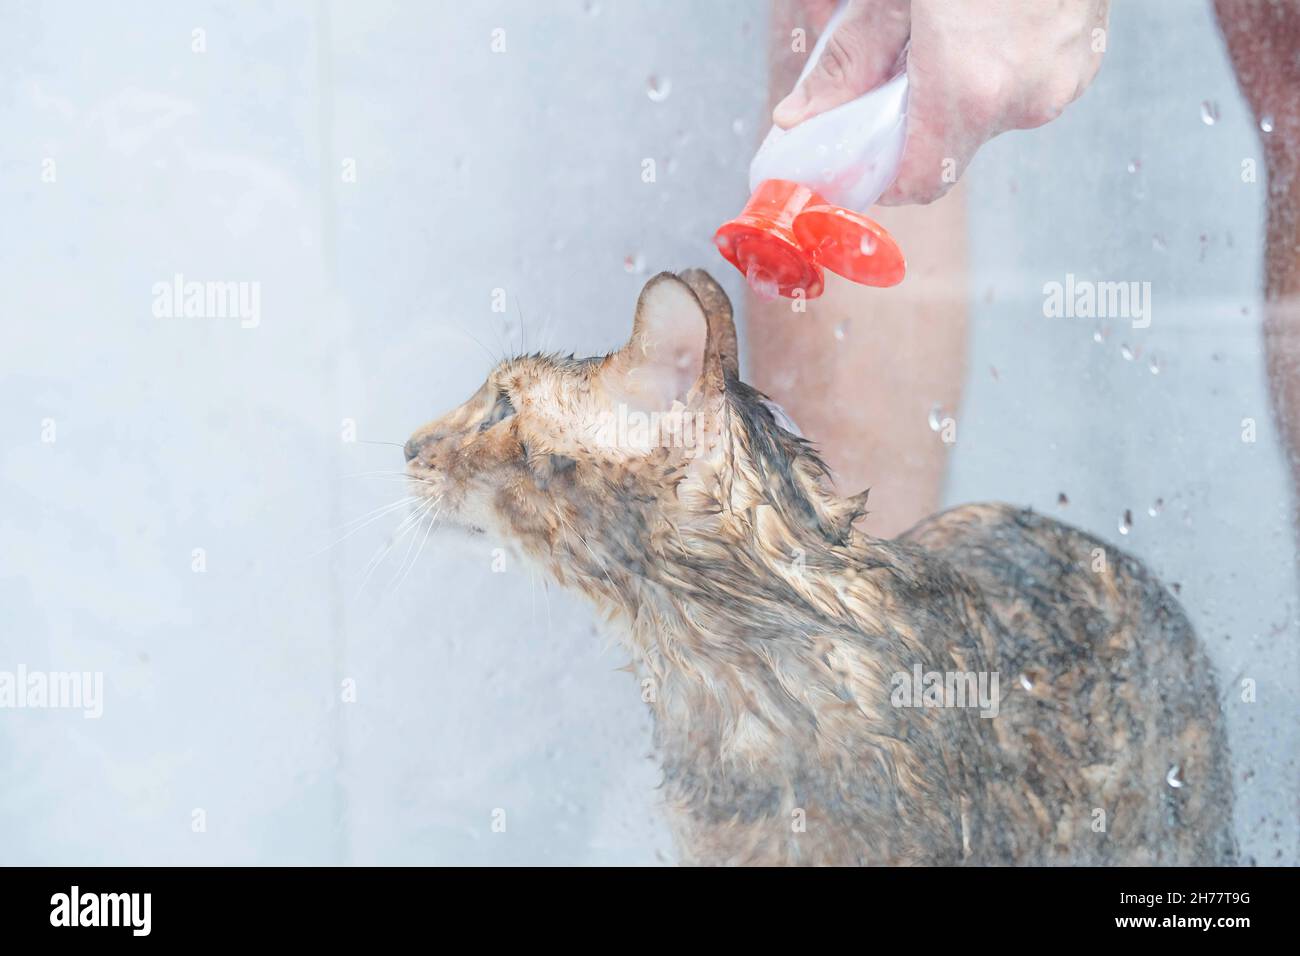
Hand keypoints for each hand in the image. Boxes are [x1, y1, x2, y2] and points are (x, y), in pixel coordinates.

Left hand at [774, 0, 1109, 204]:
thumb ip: (850, 58)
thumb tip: (797, 117)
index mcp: (969, 89)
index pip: (916, 184)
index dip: (880, 176)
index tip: (856, 154)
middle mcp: (1022, 100)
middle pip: (946, 146)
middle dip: (912, 115)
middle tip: (898, 60)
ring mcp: (1061, 82)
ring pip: (985, 114)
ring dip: (956, 87)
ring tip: (951, 25)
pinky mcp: (1083, 61)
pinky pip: (1023, 86)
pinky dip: (996, 67)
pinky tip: (988, 18)